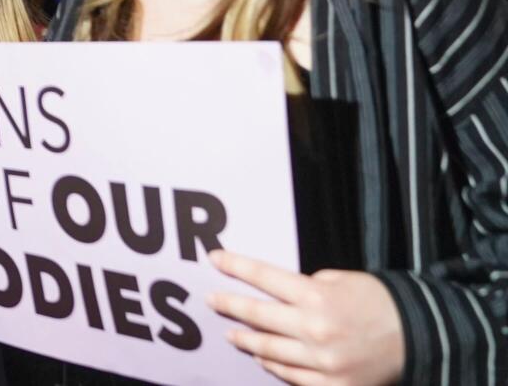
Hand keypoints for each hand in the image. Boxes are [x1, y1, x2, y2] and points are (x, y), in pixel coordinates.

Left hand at [206, 249, 402, 385]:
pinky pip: (290, 376)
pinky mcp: (331, 384)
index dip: (236, 267)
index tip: (214, 259)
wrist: (421, 340)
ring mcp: (322, 361)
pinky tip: (262, 359)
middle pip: (257, 316)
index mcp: (317, 297)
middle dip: (229, 305)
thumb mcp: (342, 280)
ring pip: (268, 350)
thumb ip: (307, 285)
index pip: (264, 277)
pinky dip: (272, 366)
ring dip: (246, 340)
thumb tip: (278, 292)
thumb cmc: (381, 303)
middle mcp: (315, 329)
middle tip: (212, 300)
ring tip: (232, 334)